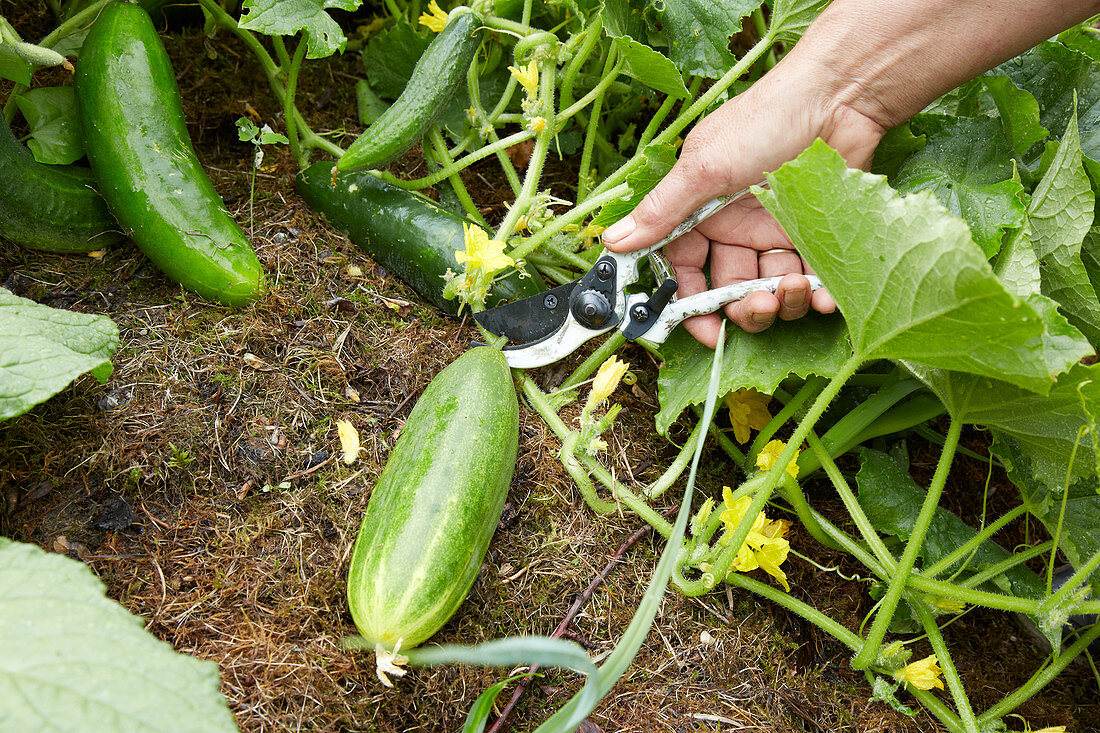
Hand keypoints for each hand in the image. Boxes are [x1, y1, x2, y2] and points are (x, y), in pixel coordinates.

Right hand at [601, 62, 884, 347]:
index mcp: (703, 213)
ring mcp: (778, 232)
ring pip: (772, 288)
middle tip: (759, 306)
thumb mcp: (703, 168)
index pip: (688, 270)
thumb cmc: (765, 122)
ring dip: (782, 302)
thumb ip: (660, 211)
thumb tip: (611, 241)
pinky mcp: (817, 234)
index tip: (705, 330)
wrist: (839, 95)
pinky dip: (821, 295)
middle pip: (731, 288)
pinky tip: (826, 297)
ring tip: (795, 288)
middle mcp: (737, 227)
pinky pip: (816, 278)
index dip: (692, 303)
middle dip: (743, 308)